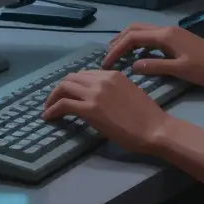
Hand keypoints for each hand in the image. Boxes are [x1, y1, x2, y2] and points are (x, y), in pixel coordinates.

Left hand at [41, 70, 171, 153]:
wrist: (154, 128)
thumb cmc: (147, 116)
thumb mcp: (129, 92)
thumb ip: (112, 90)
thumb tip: (97, 97)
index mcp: (112, 74)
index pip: (84, 74)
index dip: (73, 84)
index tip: (68, 94)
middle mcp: (101, 79)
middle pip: (71, 78)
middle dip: (60, 89)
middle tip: (54, 101)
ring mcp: (94, 93)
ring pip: (64, 88)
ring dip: (53, 98)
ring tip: (48, 109)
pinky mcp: (89, 109)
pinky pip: (63, 104)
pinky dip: (52, 109)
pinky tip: (48, 117)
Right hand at [102, 23, 203, 86]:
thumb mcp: (179, 70)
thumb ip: (155, 67)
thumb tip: (131, 66)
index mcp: (165, 36)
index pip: (132, 38)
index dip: (116, 50)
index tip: (106, 64)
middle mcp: (166, 29)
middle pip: (134, 29)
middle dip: (118, 41)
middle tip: (108, 57)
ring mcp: (171, 32)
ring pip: (142, 30)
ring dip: (127, 40)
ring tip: (117, 55)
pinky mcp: (176, 38)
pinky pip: (151, 36)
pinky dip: (138, 42)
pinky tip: (137, 56)